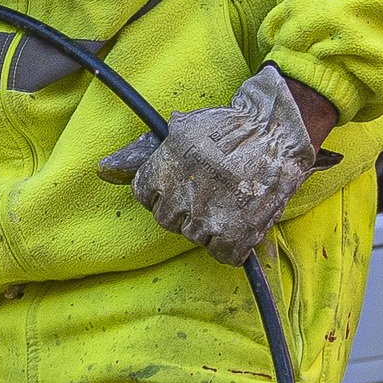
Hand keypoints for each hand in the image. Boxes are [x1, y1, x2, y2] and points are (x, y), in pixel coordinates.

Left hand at [95, 65, 328, 260]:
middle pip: (168, 219)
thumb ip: (144, 152)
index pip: (145, 195)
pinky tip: (240, 224)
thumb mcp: (183, 130)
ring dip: (210, 225)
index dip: (164, 191)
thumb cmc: (230, 128)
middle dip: (186, 209)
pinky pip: (222, 254)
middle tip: (209, 193)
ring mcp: (208, 216)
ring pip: (194, 236)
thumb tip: (104, 171)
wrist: (278, 132)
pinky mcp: (237, 233)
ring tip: (229, 202)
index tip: (182, 185)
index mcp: (165, 167)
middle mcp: (182, 194)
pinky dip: (231, 246)